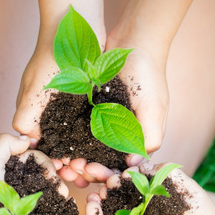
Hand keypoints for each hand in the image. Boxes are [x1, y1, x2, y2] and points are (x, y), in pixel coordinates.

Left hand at [0, 134, 86, 214]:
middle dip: (57, 183)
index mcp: (14, 167)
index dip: (48, 165)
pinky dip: (54, 214)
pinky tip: (62, 214)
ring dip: (59, 198)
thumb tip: (27, 139)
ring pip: (47, 197)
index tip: (53, 172)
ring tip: (64, 202)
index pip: (39, 161)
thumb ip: (6, 142)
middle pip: (46, 179)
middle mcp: (21, 183)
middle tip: (62, 191)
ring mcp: (23, 202)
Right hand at [13, 27, 108, 188]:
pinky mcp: (89, 98)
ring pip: (78, 137)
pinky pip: (93, 123)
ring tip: (95, 168)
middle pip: (62, 145)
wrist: (76, 23)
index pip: (42, 145)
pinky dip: (97, 137)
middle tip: (83, 175)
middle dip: (71, 162)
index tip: (65, 173)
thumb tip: (25, 143)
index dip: (52, 160)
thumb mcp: (35, 88)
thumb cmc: (53, 54)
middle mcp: (54, 111)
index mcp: (37, 111)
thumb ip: (26, 115)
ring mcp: (71, 105)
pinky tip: (107, 148)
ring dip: (85, 153)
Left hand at [61, 40, 169, 186]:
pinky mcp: (91, 111)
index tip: (90, 171)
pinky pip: (78, 131)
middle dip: (87, 169)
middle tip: (73, 168)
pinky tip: (60, 147)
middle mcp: (121, 134)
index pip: (120, 166)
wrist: (134, 41)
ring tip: (64, 162)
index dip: (105, 173)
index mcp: (137, 138)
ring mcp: (105, 122)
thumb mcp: (154, 107)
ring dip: (76, 159)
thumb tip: (134, 165)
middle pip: (102, 161)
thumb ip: (150, 136)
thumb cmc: (148, 75)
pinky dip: (70, 141)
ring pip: (88, 150)